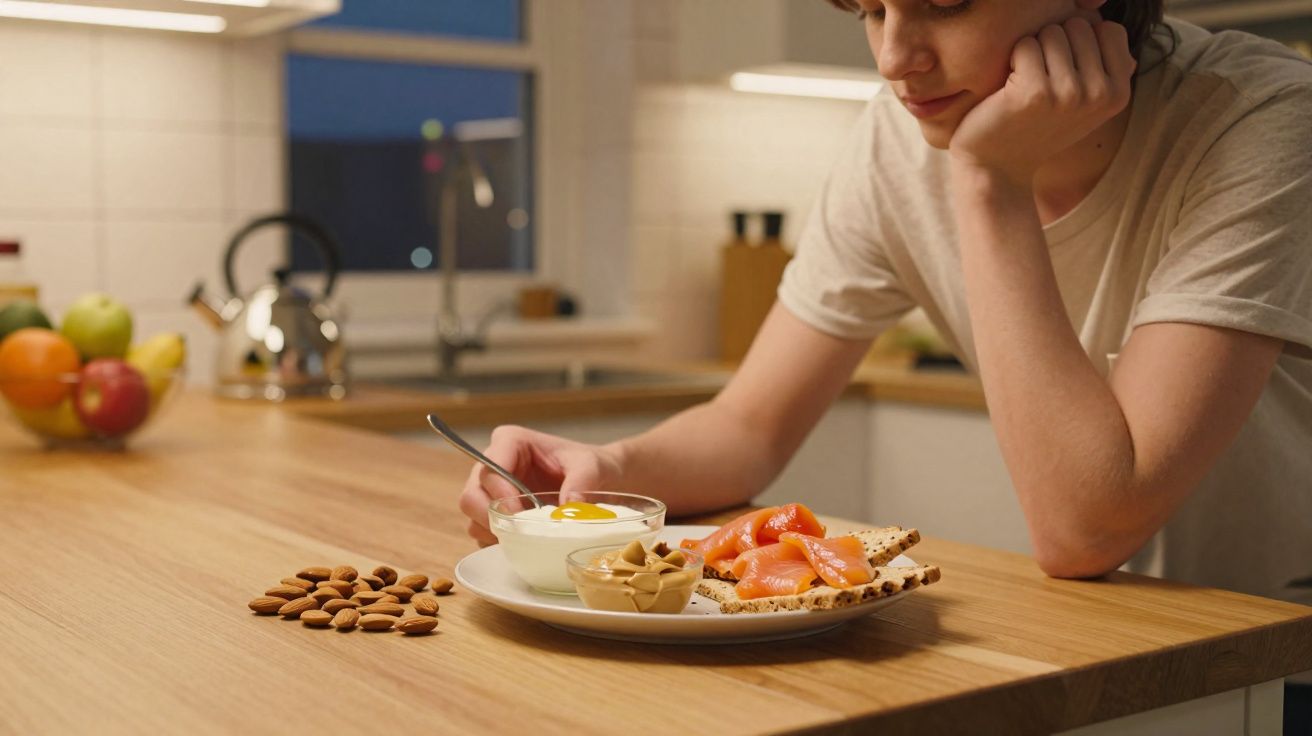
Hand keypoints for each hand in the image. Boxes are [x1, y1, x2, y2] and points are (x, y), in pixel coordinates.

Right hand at [457, 425, 624, 545]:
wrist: (601, 483)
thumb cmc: (593, 466)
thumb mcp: (593, 466)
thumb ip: (582, 480)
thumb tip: (568, 507)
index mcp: (511, 442)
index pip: (490, 468)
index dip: (499, 493)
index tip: (521, 514)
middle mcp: (494, 464)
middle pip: (471, 495)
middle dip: (489, 517)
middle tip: (517, 532)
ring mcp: (492, 490)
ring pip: (473, 516)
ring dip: (494, 531)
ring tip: (525, 537)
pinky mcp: (496, 513)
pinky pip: (483, 532)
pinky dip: (498, 541)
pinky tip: (523, 542)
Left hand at [949, 17, 1135, 184]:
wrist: (998, 166)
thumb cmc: (1037, 125)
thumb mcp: (1084, 102)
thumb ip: (1104, 66)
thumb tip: (1110, 28)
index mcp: (1119, 93)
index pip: (1108, 29)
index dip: (1079, 41)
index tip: (1064, 70)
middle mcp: (1100, 94)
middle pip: (1078, 27)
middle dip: (1054, 45)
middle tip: (1041, 80)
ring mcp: (1069, 94)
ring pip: (1052, 32)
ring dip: (1032, 52)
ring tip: (1026, 85)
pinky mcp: (1035, 92)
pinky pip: (1025, 45)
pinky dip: (1012, 60)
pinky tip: (1009, 89)